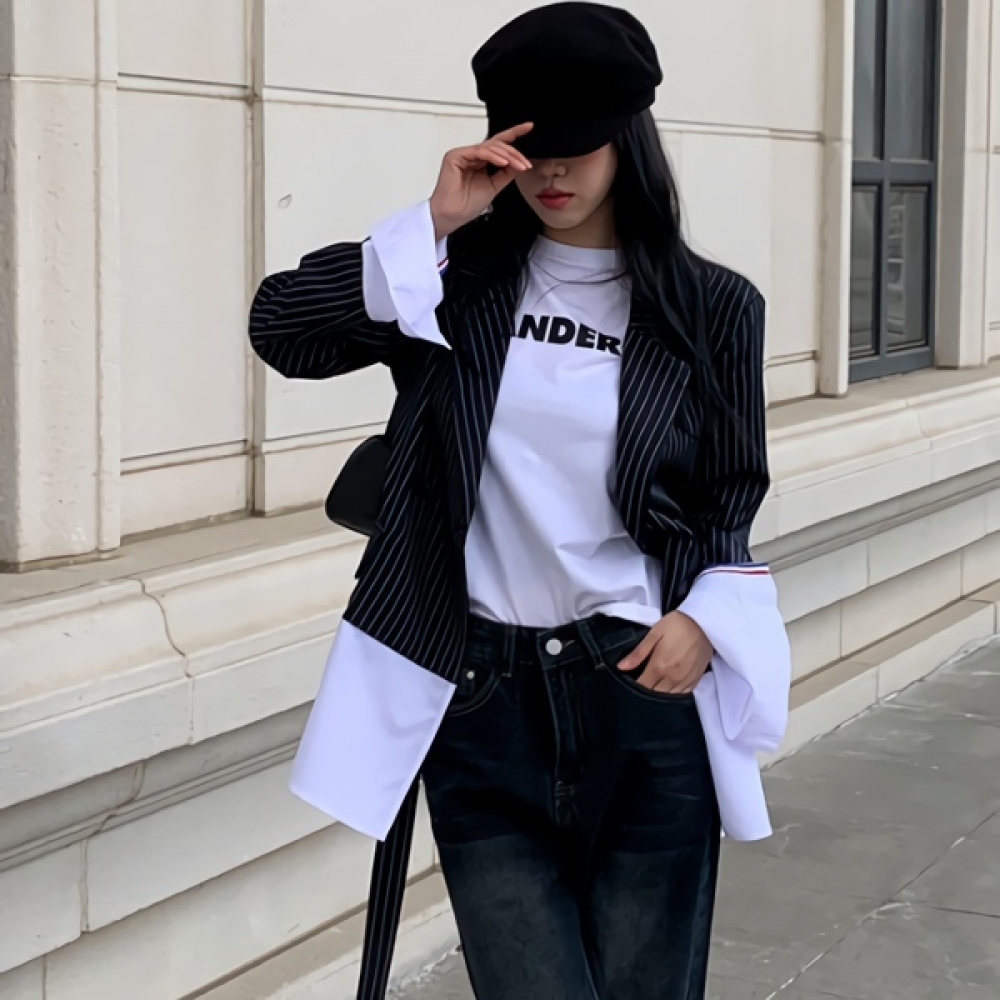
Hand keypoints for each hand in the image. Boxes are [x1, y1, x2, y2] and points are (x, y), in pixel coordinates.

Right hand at [428, 123, 533, 240]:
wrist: (453, 215)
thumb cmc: (467, 204)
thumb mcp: (494, 186)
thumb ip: (505, 173)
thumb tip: (519, 162)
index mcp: (480, 161)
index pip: (499, 145)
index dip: (514, 134)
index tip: (529, 127)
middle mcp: (472, 155)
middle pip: (497, 145)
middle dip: (514, 153)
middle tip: (526, 164)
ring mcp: (464, 154)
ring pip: (490, 147)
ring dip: (508, 155)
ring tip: (519, 165)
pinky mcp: (456, 156)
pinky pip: (479, 151)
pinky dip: (493, 156)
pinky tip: (503, 162)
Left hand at [617, 612, 712, 693]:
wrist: (705, 623)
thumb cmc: (676, 625)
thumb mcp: (654, 634)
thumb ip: (638, 653)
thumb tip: (620, 668)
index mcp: (659, 666)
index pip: (642, 686)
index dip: (635, 686)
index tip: (631, 681)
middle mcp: (672, 677)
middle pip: (655, 694)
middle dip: (646, 691)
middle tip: (643, 681)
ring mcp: (685, 680)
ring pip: (668, 697)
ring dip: (660, 694)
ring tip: (655, 685)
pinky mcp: (695, 680)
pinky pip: (682, 694)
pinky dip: (673, 693)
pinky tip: (669, 687)